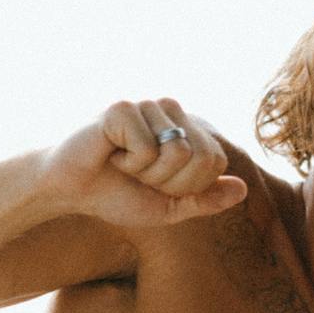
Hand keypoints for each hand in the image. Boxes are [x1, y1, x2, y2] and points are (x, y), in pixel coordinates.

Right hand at [41, 99, 247, 228]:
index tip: (155, 185)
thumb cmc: (116, 196)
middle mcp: (170, 111)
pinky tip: (110, 153)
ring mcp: (147, 105)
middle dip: (168, 181)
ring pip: (176, 150)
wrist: (70, 192)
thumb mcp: (168, 207)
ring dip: (146, 172)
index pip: (214, 161)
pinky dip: (128, 162)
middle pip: (199, 156)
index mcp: (185, 129)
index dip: (186, 186)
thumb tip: (243, 188)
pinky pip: (147, 146)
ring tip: (122, 162)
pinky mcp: (123, 107)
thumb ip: (204, 199)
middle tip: (137, 175)